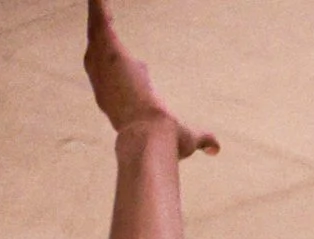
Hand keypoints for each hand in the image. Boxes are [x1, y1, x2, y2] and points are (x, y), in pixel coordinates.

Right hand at [84, 0, 216, 157]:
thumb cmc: (166, 144)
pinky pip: (100, 18)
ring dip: (98, 12)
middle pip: (98, 51)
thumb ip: (201, 138)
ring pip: (97, 31)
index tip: (125, 59)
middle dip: (98, 32)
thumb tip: (216, 149)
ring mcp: (103, 67)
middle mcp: (105, 84)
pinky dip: (98, 4)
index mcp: (118, 103)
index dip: (120, 68)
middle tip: (100, 14)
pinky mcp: (109, 50)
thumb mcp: (186, 140)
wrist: (151, 140)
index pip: (116, 77)